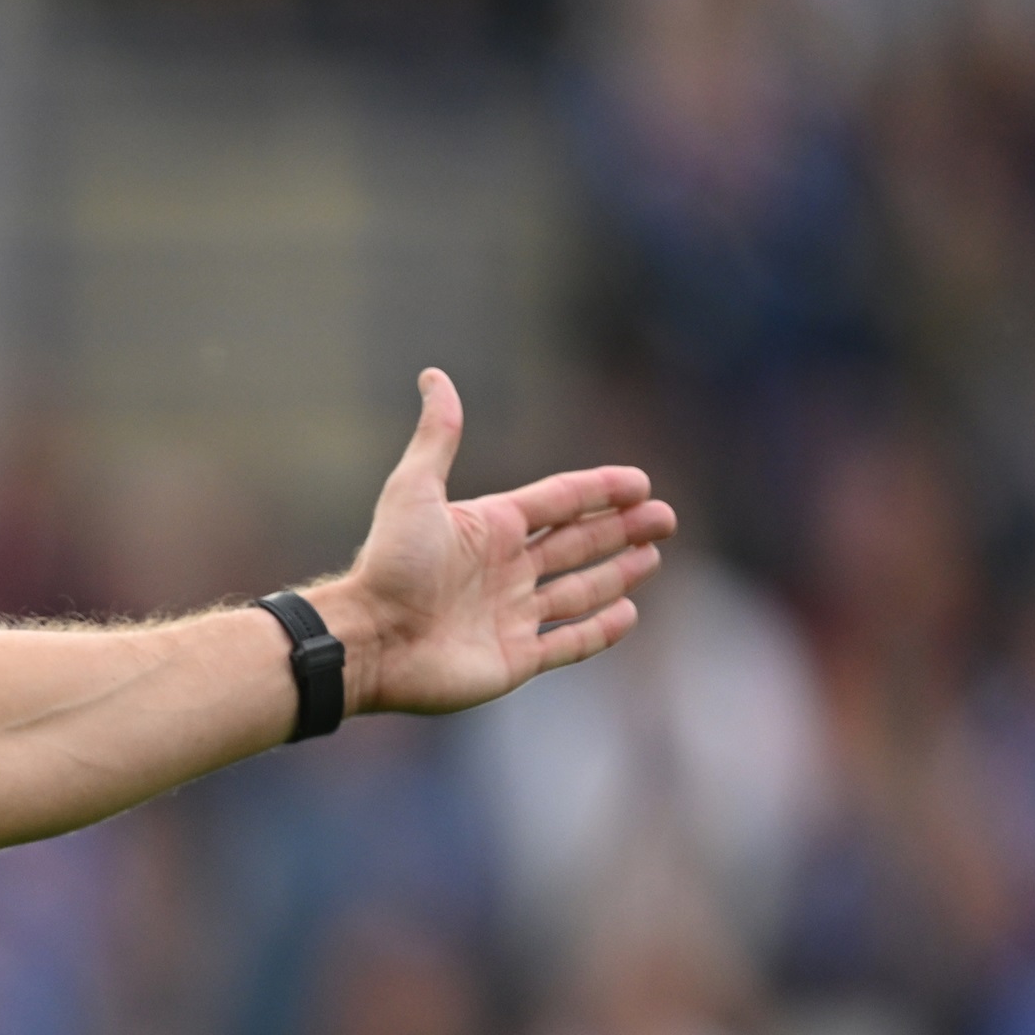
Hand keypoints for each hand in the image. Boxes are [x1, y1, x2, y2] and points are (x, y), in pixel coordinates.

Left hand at [326, 369, 676, 717]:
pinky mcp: (514, 660)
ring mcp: (510, 616)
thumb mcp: (413, 490)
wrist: (368, 640)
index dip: (600, 490)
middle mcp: (504, 569)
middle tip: (665, 519)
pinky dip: (599, 629)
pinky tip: (628, 611)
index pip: (560, 501)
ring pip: (578, 590)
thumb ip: (438, 435)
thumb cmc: (389, 565)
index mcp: (491, 528)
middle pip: (578, 543)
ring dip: (616, 574)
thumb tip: (434, 374)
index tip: (642, 483)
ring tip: (652, 558)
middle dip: (622, 530)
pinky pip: (568, 642)